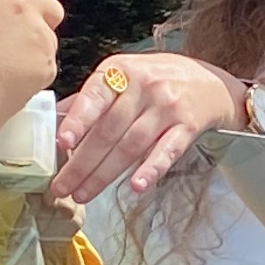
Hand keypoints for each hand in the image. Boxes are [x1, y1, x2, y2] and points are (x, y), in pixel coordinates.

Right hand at [0, 0, 60, 119]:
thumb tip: (6, 7)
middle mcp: (22, 6)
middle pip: (48, 6)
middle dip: (40, 21)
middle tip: (12, 40)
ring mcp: (38, 35)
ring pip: (47, 39)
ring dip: (33, 50)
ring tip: (1, 65)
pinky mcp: (48, 62)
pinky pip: (47, 64)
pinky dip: (34, 72)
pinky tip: (9, 79)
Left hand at [50, 49, 247, 204]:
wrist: (209, 82)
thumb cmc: (158, 80)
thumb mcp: (124, 76)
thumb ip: (93, 98)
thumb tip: (55, 119)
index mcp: (121, 71)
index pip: (95, 97)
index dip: (78, 121)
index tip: (61, 142)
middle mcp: (144, 86)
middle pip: (109, 130)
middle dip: (83, 162)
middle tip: (63, 186)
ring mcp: (167, 107)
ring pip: (132, 145)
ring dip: (106, 174)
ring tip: (84, 193)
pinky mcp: (187, 126)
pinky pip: (167, 151)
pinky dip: (151, 169)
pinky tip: (136, 186)